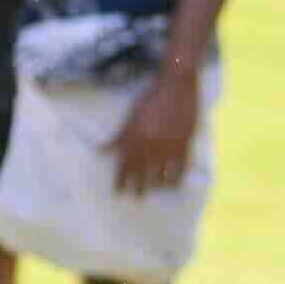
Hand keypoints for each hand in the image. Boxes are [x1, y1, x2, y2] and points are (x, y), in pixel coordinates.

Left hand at [110, 52, 206, 198]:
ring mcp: (167, 146)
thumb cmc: (151, 97)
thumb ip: (119, 136)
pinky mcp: (183, 144)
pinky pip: (179, 168)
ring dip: (156, 185)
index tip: (119, 192)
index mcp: (134, 138)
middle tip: (136, 198)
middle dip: (137, 186)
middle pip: (141, 172)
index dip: (121, 180)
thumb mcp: (131, 116)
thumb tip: (101, 150)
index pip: (125, 165)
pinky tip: (173, 186)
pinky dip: (176, 179)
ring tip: (155, 191)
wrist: (175, 86)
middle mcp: (149, 145)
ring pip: (159, 173)